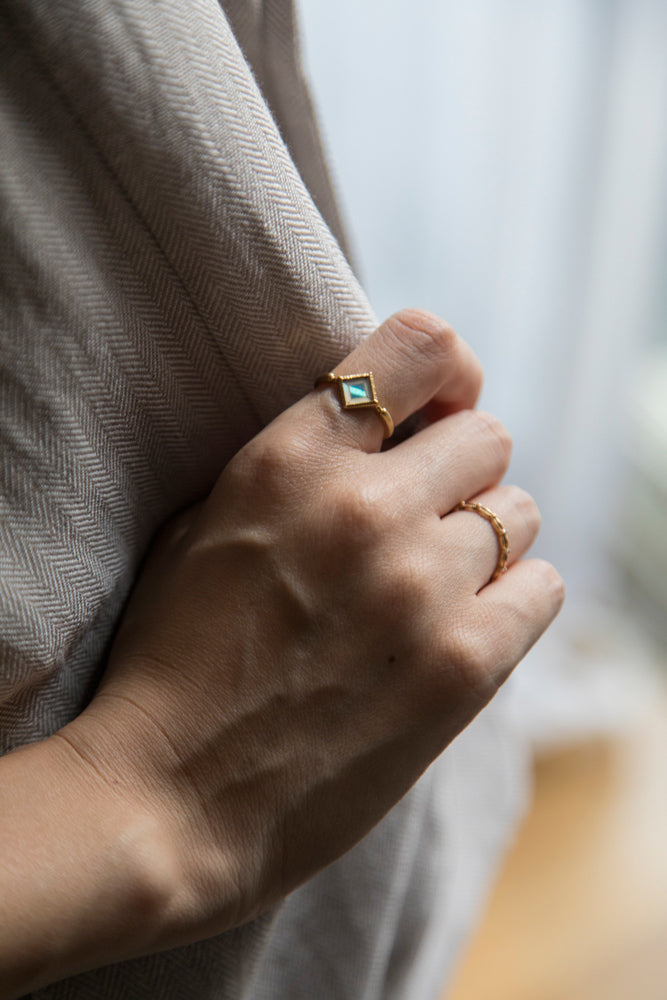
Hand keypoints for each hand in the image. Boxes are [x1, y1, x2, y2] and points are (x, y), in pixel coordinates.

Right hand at [59, 308, 563, 952]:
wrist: (168, 797)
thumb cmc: (174, 660)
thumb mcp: (207, 525)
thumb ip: (300, 467)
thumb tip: (391, 436)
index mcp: (291, 462)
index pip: (417, 348)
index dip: (443, 369)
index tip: (438, 404)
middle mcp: (365, 508)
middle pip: (486, 436)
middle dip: (460, 470)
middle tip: (425, 518)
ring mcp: (421, 586)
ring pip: (518, 513)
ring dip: (483, 541)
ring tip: (433, 587)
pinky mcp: (463, 665)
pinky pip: (542, 587)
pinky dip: (513, 599)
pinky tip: (466, 626)